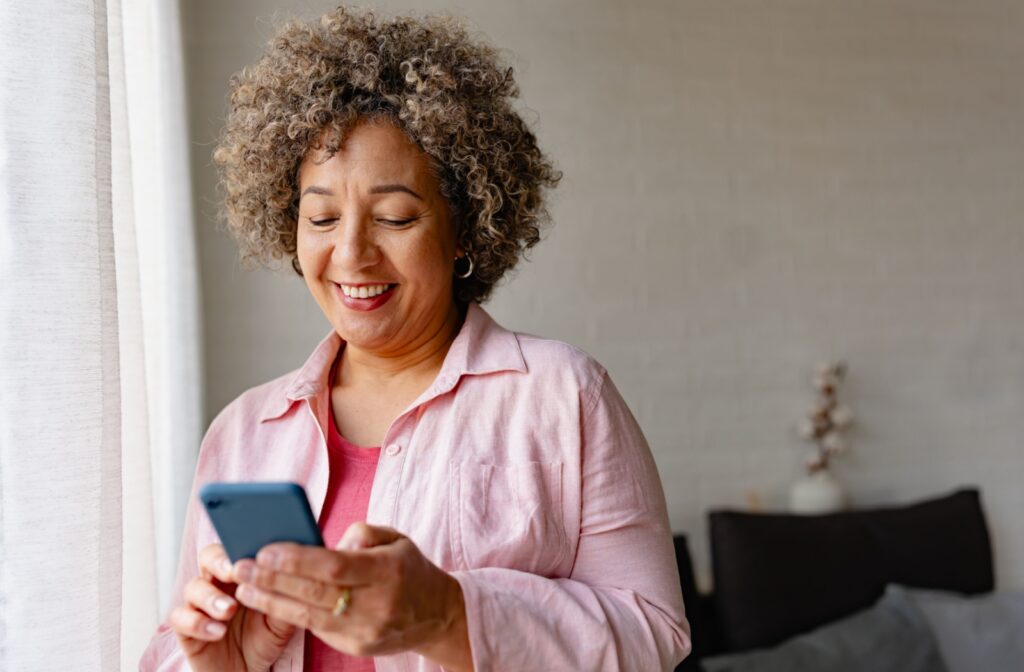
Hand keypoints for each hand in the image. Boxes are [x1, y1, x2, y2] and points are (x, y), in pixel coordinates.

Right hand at [169, 543, 294, 671]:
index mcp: (241, 574)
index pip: (235, 547)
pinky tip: (217, 632)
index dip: (240, 546)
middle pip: (208, 557)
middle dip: (219, 561)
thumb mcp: (283, 619)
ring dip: (211, 597)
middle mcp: (218, 583)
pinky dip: (197, 623)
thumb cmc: (266, 637)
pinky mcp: (186, 629)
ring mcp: (199, 605)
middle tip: (233, 571)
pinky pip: (181, 619)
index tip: (254, 555)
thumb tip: (292, 574)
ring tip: (229, 610)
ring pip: (193, 587)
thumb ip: (285, 597)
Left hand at [232, 523, 472, 669]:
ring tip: (243, 588)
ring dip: (272, 601)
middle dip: (274, 580)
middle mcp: (377, 604)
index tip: (266, 550)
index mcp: (388, 571)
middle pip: (316, 593)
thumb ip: (362, 533)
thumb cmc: (409, 568)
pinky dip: (290, 613)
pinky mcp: (357, 647)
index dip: (298, 560)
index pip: (335, 567)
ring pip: (310, 616)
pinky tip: (267, 601)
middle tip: (241, 567)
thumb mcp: (396, 539)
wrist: (437, 615)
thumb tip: (326, 544)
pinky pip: (318, 628)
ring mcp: (366, 630)